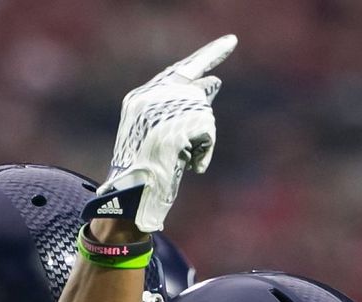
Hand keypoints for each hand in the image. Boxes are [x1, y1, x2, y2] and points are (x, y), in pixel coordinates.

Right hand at [95, 35, 235, 233]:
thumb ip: (185, 108)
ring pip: (204, 113)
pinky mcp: (174, 126)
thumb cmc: (146, 173)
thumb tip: (214, 81)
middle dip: (202, 121)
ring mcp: (160, 111)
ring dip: (201, 139)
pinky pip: (207, 131)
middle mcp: (149, 98)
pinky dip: (205, 150)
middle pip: (196, 93)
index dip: (209, 56)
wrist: (129, 199)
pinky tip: (192, 166)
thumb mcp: (165, 135)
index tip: (231, 42)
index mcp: (139, 100)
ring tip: (181, 160)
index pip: (180, 71)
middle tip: (195, 130)